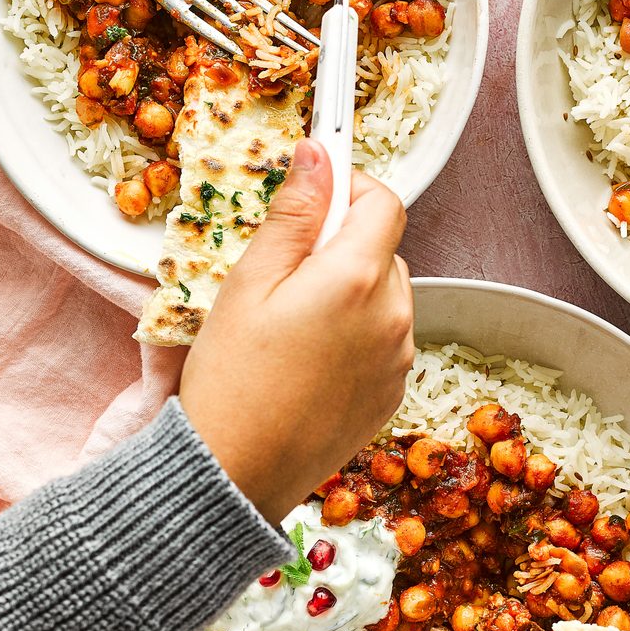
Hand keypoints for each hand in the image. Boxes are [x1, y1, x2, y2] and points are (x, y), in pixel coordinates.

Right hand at [180, 140, 413, 525]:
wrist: (232, 477)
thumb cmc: (230, 379)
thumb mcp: (250, 282)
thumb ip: (293, 212)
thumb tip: (319, 154)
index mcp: (358, 278)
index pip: (384, 201)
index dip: (351, 187)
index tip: (317, 192)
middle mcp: (394, 315)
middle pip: (383, 248)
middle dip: (342, 244)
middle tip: (286, 271)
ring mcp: (399, 357)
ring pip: (385, 292)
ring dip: (351, 289)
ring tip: (293, 322)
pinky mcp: (393, 391)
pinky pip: (384, 337)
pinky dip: (357, 331)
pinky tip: (308, 357)